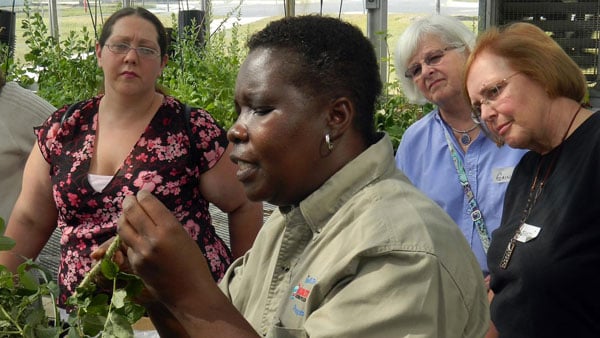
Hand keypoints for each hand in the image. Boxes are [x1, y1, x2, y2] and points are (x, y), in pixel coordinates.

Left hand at [117, 190, 213, 304]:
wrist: (190, 293)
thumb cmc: (193, 263)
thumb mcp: (184, 236)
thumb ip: (166, 223)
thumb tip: (149, 209)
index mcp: (169, 228)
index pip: (148, 203)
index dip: (142, 195)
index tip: (142, 193)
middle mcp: (152, 238)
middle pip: (131, 212)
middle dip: (129, 202)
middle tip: (129, 199)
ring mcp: (141, 252)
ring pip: (122, 227)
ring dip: (123, 217)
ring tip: (127, 214)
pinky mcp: (135, 264)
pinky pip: (127, 245)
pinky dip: (129, 238)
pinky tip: (135, 237)